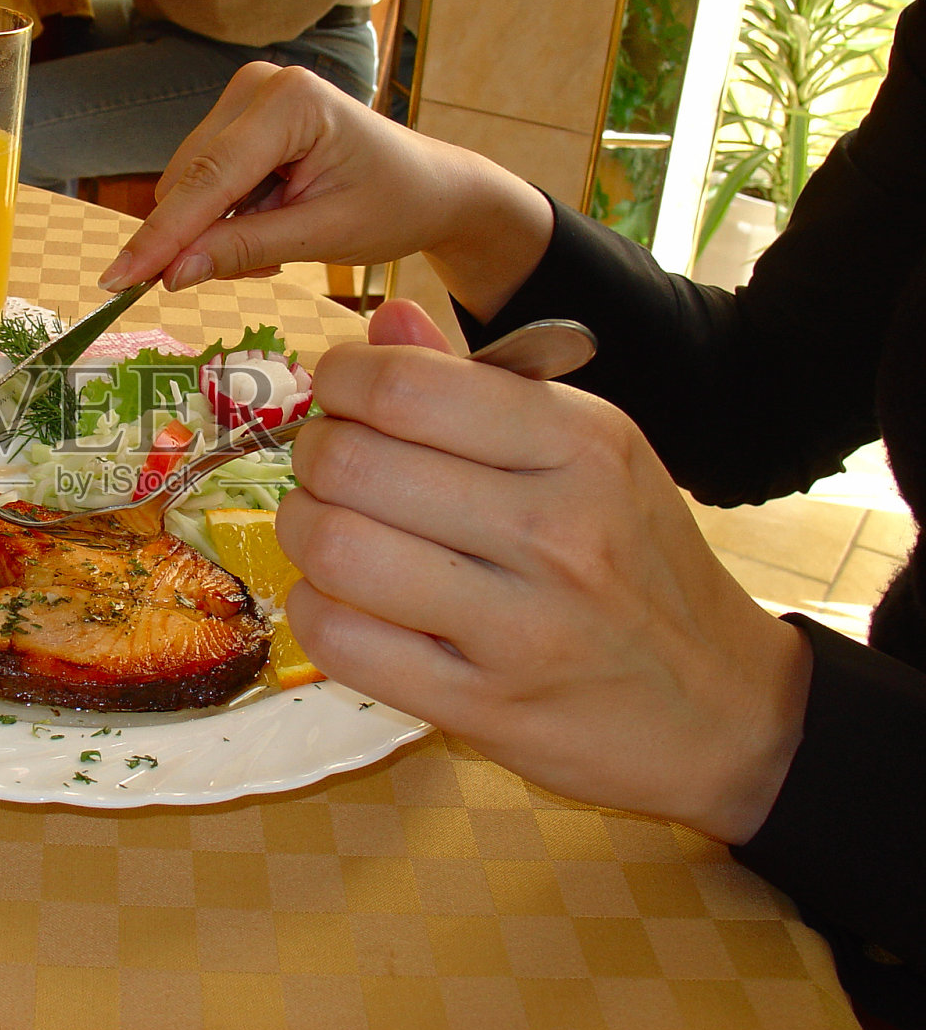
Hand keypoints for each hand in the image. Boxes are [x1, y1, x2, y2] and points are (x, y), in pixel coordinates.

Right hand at [98, 64, 552, 320]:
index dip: (161, 237)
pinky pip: (205, 185)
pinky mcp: (239, 120)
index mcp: (289, 102)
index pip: (207, 180)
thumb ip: (244, 250)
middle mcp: (257, 86)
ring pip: (190, 188)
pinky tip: (273, 223)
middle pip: (189, 182)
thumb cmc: (394, 205)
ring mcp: (244, 98)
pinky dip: (227, 220)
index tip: (118, 281)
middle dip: (204, 239)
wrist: (430, 187)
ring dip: (219, 233)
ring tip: (282, 241)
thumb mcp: (323, 236)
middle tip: (264, 269)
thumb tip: (171, 274)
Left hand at [275, 301, 811, 843]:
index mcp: (582, 443)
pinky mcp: (484, 708)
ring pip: (335, 550)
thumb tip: (384, 322)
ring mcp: (521, 627)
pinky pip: (341, 642)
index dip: (339, 380)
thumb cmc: (637, 561)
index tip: (339, 394)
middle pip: (351, 464)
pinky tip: (341, 598)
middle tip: (327, 466)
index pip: (404, 387)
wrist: (726, 707)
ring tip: (327, 527)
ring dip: (302, 530)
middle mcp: (556, 530)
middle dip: (312, 455)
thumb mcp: (590, 451)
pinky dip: (315, 610)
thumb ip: (480, 386)